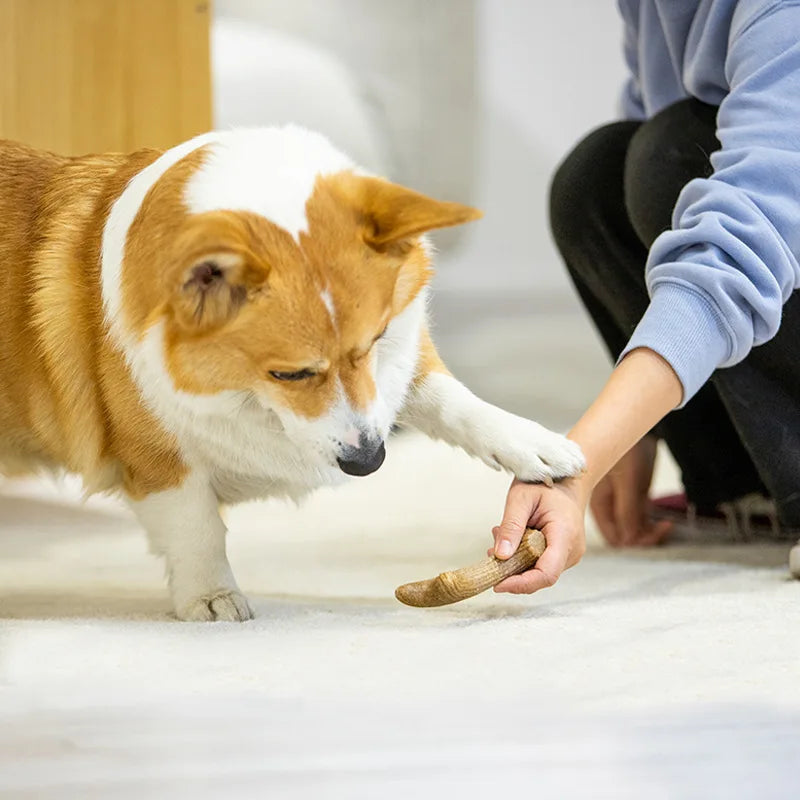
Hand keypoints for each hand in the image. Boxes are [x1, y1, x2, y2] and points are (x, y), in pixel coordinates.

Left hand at [490, 476, 588, 593]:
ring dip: (514, 561)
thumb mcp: (520, 498)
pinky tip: (512, 538)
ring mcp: (569, 554)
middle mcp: (572, 550)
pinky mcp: (563, 555)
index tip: (497, 584)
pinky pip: (539, 564)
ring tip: (502, 534)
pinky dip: (521, 557)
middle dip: (512, 570)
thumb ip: (511, 526)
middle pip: (540, 576)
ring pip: (537, 572)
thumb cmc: (544, 484)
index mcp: (565, 535)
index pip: (546, 573)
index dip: (521, 584)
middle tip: (491, 549)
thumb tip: (500, 555)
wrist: (566, 481)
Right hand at [589, 435, 671, 546]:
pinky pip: (642, 520)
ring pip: (635, 529)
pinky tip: (664, 521)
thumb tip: (628, 539)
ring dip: (650, 532)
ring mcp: (623, 502)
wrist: (641, 429)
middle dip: (641, 538)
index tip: (647, 536)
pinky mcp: (636, 498)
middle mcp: (609, 506)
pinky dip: (652, 524)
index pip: (610, 534)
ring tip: (665, 526)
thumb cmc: (628, 450)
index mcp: (598, 503)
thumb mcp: (627, 481)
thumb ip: (626, 511)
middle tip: (660, 531)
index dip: (628, 540)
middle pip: (623, 535)